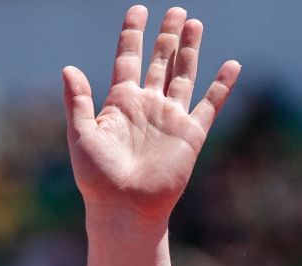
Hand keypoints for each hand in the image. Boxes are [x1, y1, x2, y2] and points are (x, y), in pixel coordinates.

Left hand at [62, 6, 239, 228]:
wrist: (125, 210)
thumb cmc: (98, 179)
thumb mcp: (81, 136)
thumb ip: (78, 102)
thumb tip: (69, 69)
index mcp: (120, 102)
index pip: (128, 58)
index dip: (133, 34)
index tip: (138, 10)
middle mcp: (148, 106)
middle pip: (160, 61)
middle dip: (168, 36)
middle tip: (176, 11)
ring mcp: (170, 118)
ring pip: (184, 75)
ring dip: (190, 50)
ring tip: (195, 24)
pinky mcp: (191, 134)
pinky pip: (210, 104)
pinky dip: (222, 85)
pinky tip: (232, 65)